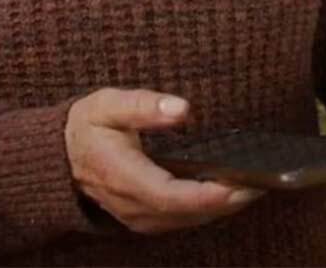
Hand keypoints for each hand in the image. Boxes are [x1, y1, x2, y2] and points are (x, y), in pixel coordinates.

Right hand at [66, 88, 261, 234]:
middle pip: (189, 213)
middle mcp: (133, 206)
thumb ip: (144, 106)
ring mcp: (139, 217)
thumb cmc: (87, 128)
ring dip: (223, 206)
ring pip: (189, 220)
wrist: (61, 158)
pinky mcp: (146, 219)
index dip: (209, 194)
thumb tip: (182, 108)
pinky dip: (209, 208)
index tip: (241, 183)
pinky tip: (231, 191)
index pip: (173, 196)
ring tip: (257, 183)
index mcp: (124, 178)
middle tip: (265, 180)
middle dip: (229, 200)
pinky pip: (183, 219)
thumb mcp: (108, 106)